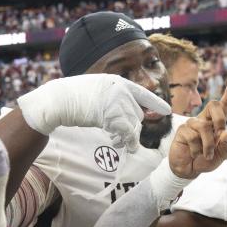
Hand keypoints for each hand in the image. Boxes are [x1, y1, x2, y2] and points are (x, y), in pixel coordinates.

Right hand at [16, 74, 170, 151]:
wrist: (58, 100)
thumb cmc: (74, 97)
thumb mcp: (99, 91)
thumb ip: (116, 99)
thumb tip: (134, 113)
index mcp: (119, 82)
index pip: (144, 94)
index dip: (156, 103)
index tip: (168, 111)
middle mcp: (121, 90)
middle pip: (138, 115)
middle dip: (131, 128)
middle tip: (120, 138)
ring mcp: (117, 101)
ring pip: (133, 125)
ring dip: (127, 138)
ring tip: (117, 142)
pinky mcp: (112, 114)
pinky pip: (126, 132)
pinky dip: (125, 141)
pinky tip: (117, 144)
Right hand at [169, 76, 226, 178]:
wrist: (189, 170)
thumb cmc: (206, 159)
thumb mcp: (223, 155)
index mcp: (217, 123)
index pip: (224, 105)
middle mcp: (205, 120)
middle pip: (214, 105)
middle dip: (220, 119)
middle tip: (220, 135)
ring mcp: (192, 124)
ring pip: (204, 127)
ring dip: (208, 146)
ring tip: (207, 155)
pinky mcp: (182, 130)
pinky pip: (193, 137)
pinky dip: (197, 150)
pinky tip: (194, 153)